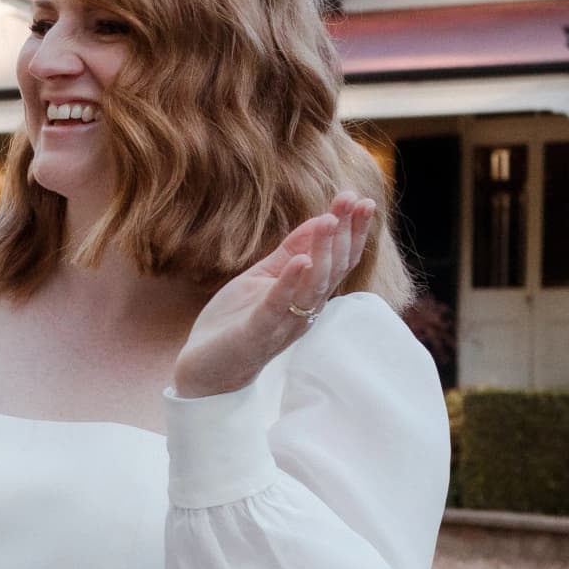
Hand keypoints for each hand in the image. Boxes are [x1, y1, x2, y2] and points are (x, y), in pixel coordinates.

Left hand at [172, 197, 375, 399]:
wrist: (206, 368)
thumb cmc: (236, 321)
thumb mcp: (264, 277)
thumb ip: (290, 251)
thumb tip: (320, 219)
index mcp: (307, 296)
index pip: (338, 260)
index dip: (352, 231)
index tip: (362, 200)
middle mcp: (303, 310)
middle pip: (333, 269)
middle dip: (345, 233)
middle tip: (353, 200)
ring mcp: (282, 323)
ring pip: (312, 286)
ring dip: (322, 251)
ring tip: (329, 220)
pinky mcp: (257, 333)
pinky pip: (277, 306)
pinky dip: (290, 283)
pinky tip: (300, 260)